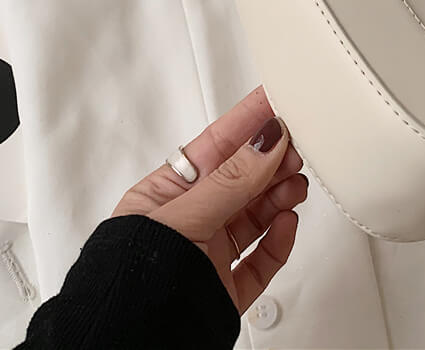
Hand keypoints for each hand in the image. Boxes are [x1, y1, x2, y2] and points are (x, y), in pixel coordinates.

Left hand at [112, 86, 307, 313]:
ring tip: (294, 185)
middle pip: (241, 179)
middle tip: (296, 146)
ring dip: (279, 196)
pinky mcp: (225, 288)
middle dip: (271, 160)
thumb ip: (230, 182)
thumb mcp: (184, 218)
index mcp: (168, 194)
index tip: (275, 99)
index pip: (215, 146)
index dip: (246, 120)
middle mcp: (189, 221)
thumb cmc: (131, 280)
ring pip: (255, 216)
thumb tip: (265, 142)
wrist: (128, 346)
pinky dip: (279, 240)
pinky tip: (287, 223)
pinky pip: (261, 259)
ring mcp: (208, 255)